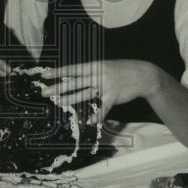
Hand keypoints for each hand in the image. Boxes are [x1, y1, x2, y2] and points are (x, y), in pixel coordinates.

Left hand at [39, 59, 158, 121]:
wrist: (143, 74)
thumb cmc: (121, 70)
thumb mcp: (104, 66)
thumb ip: (90, 73)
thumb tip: (72, 78)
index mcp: (94, 66)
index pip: (72, 69)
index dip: (58, 72)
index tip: (44, 75)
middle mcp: (98, 75)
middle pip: (74, 82)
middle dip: (58, 87)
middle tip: (44, 92)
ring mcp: (105, 86)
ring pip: (84, 94)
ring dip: (71, 99)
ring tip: (58, 103)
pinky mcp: (114, 96)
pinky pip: (103, 108)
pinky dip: (96, 115)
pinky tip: (88, 121)